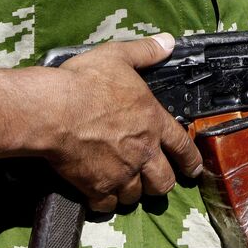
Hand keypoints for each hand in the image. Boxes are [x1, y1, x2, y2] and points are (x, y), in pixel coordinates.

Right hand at [44, 33, 201, 210]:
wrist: (53, 111)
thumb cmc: (84, 83)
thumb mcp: (118, 57)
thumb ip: (145, 52)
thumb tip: (167, 42)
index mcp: (153, 122)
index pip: (183, 147)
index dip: (191, 161)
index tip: (194, 170)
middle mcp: (142, 152)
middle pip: (163, 181)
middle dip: (161, 183)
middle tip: (155, 180)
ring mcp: (120, 173)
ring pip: (136, 196)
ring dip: (132, 192)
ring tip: (125, 184)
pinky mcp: (96, 187)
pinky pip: (108, 205)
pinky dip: (105, 202)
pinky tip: (100, 193)